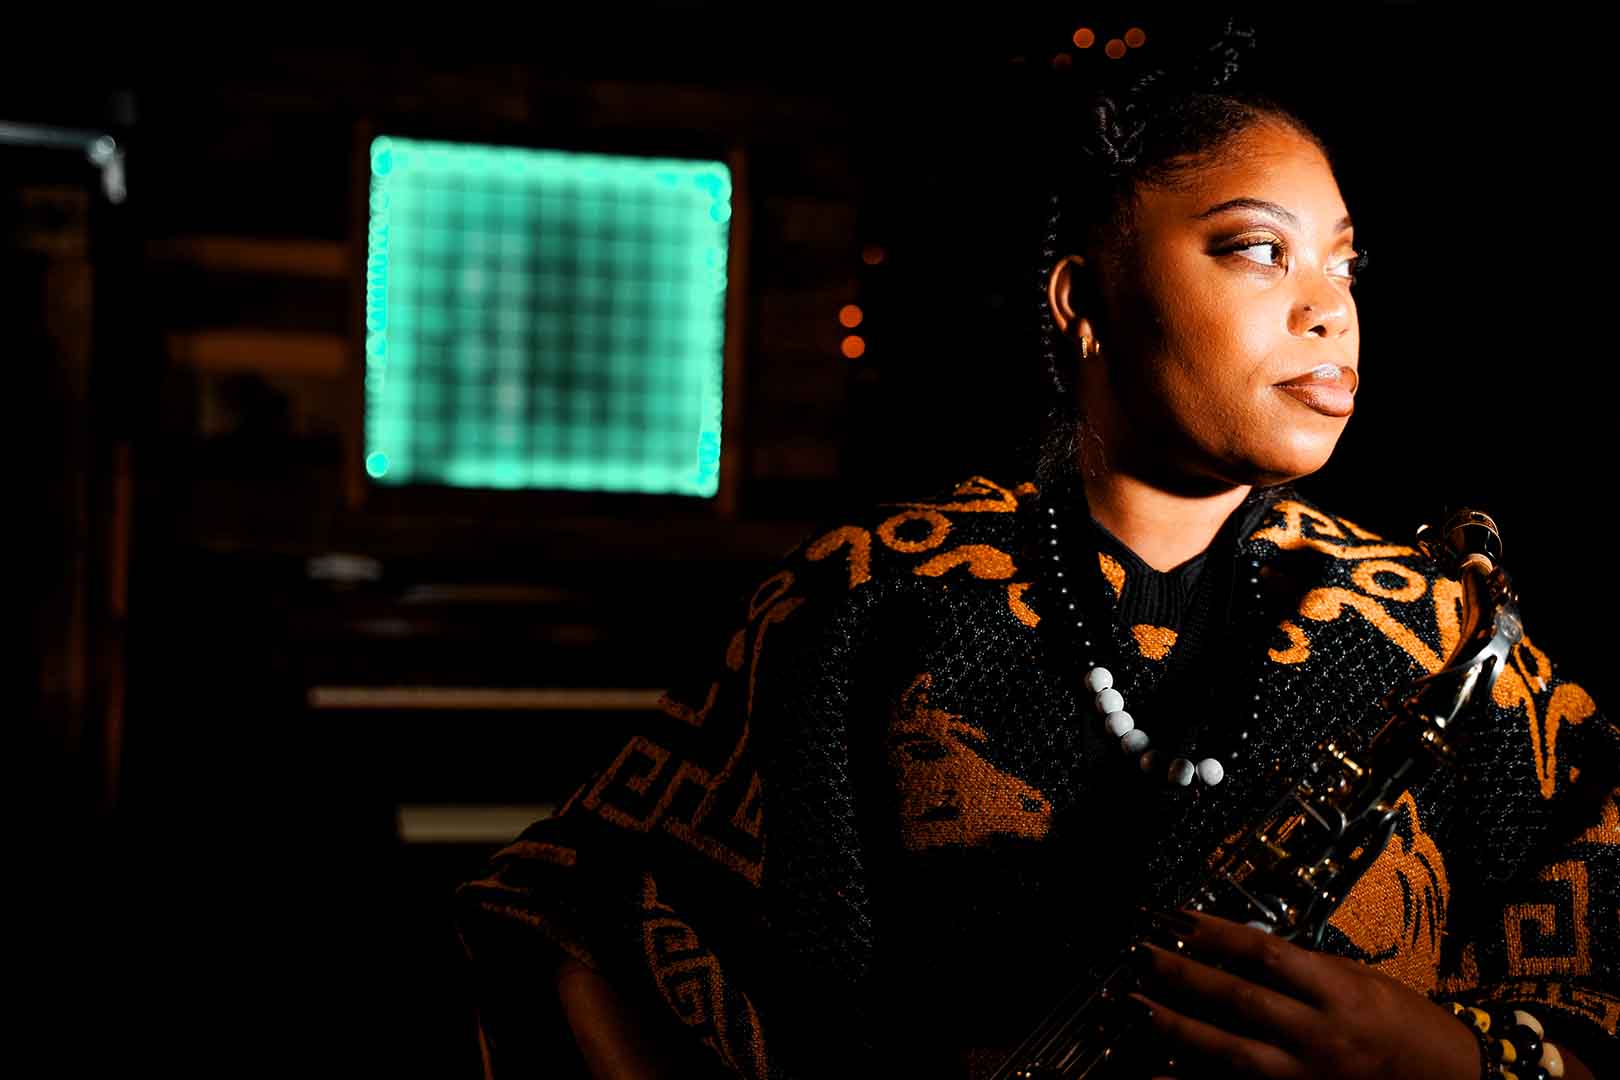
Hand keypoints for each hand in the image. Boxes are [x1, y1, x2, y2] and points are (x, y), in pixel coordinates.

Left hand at [1126, 909, 1480, 1078]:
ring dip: (1178, 1030)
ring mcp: (1309, 1077)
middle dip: (1182, 977)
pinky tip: (1161, 1071)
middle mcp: (1321, 1035)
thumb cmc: (1405, 1023)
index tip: (1172, 917)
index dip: (1214, 933)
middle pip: (1238, 1001)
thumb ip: (1302, 968)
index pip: (1264, 953)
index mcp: (1339, 991)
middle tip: (1137, 956)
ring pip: (1231, 1054)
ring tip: (1136, 1007)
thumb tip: (1238, 946)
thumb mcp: (1359, 980)